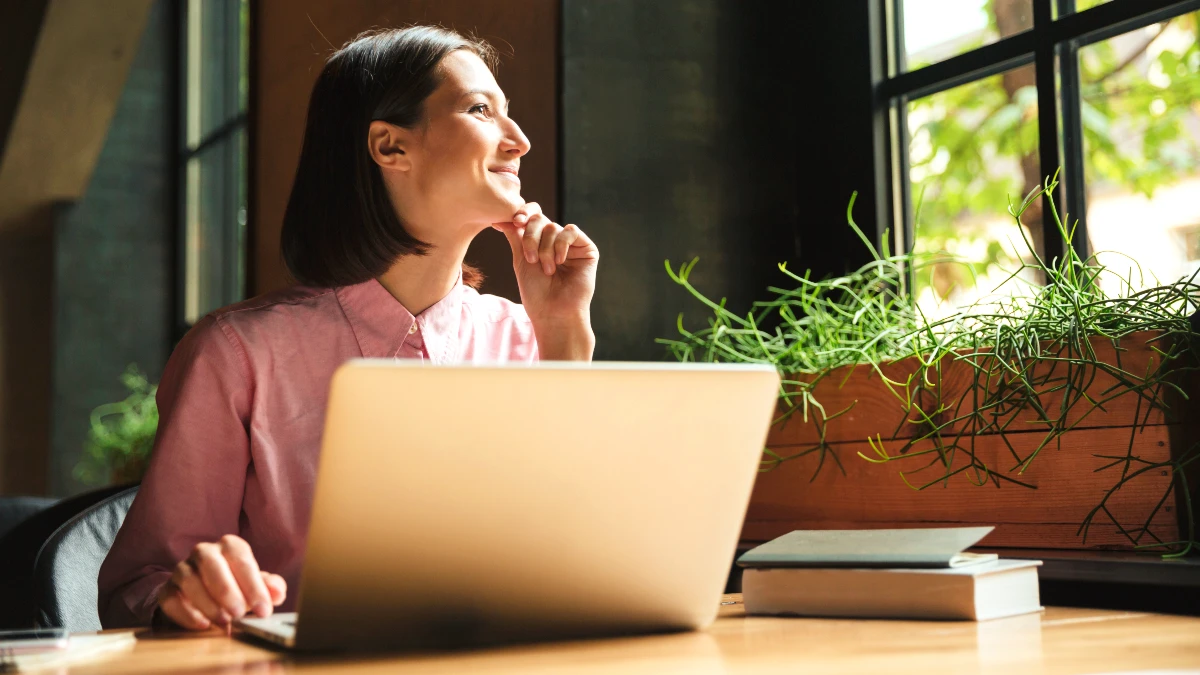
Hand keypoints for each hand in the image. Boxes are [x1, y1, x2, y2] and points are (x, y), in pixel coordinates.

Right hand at [157, 535, 286, 629]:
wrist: (207, 597)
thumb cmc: (238, 587)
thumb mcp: (256, 586)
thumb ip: (270, 587)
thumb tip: (277, 593)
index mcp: (230, 546)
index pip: (242, 560)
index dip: (254, 586)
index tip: (264, 609)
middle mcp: (204, 552)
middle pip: (211, 564)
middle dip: (227, 590)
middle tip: (239, 613)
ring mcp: (183, 569)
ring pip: (189, 579)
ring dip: (207, 603)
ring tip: (224, 622)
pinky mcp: (167, 589)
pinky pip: (171, 598)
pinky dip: (186, 613)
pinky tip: (202, 625)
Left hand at [493, 202, 598, 358]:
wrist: (553, 312)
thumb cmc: (536, 292)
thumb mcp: (520, 259)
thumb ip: (515, 235)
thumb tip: (501, 217)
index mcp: (539, 241)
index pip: (532, 215)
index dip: (523, 213)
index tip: (515, 221)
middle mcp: (555, 240)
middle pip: (539, 219)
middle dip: (531, 237)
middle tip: (530, 259)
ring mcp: (571, 244)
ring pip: (553, 227)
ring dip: (545, 249)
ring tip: (547, 270)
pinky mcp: (587, 249)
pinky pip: (571, 231)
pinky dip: (561, 245)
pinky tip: (560, 262)